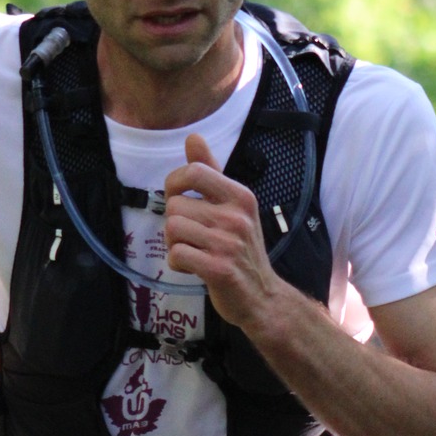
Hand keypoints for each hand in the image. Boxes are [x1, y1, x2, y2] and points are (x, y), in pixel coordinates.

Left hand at [164, 132, 284, 336]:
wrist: (263, 297)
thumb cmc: (243, 250)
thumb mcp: (233, 207)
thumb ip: (211, 172)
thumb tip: (192, 137)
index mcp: (240, 196)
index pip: (194, 172)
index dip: (174, 184)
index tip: (180, 199)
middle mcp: (236, 216)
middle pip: (175, 205)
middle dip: (174, 223)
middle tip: (191, 236)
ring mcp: (228, 243)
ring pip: (172, 229)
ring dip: (173, 244)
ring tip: (192, 251)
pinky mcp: (218, 269)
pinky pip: (177, 254)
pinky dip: (177, 263)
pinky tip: (192, 267)